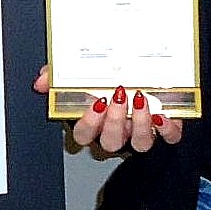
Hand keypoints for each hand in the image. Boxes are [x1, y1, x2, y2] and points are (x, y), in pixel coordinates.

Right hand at [32, 65, 182, 152]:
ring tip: (140, 99)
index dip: (89, 123)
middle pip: (111, 141)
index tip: (96, 102)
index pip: (84, 134)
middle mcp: (118, 131)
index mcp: (96, 121)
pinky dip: (168, 129)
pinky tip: (163, 114)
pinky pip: (169, 137)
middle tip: (119, 96)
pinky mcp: (165, 128)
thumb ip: (57, 76)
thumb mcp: (78, 73)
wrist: (140, 67)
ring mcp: (141, 131)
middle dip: (115, 121)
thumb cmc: (106, 76)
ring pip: (140, 142)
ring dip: (140, 124)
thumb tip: (41, 81)